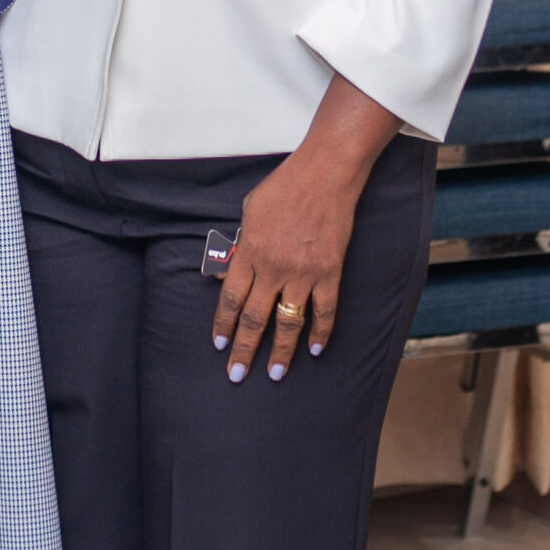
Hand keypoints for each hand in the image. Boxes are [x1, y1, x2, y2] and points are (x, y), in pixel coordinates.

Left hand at [211, 149, 359, 382]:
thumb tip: (235, 265)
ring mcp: (303, 272)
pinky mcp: (329, 272)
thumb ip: (242, 242)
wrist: (325, 174)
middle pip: (254, 318)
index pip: (230, 298)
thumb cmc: (284, 186)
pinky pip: (325, 310)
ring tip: (276, 374)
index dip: (223, 325)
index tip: (220, 346)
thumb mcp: (250, 210)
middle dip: (244, 350)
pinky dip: (321, 333)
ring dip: (281, 351)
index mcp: (250, 252)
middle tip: (237, 375)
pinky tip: (316, 350)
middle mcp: (273, 267)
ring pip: (289, 322)